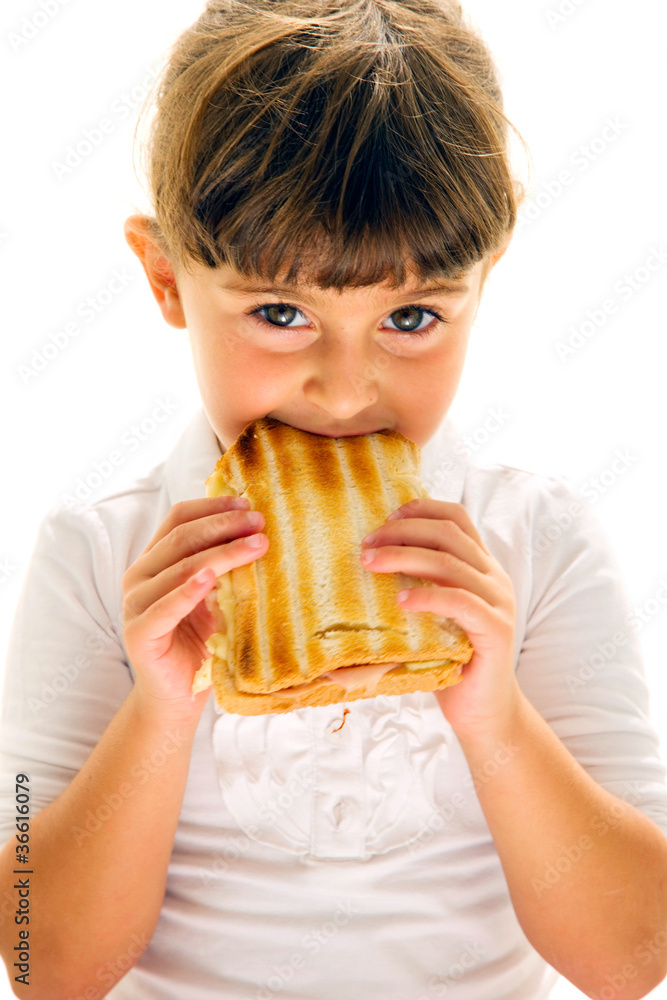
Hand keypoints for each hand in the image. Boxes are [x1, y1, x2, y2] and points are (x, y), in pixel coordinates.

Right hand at [122, 496, 267, 726]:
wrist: (177, 696)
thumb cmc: (201, 643)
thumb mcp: (215, 597)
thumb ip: (224, 567)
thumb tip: (259, 532)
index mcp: (154, 560)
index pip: (179, 518)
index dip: (213, 507)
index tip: (249, 504)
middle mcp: (139, 576)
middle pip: (182, 537)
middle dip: (224, 525)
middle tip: (260, 522)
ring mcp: (136, 604)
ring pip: (182, 567)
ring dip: (223, 552)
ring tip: (257, 546)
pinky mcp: (140, 633)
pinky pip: (166, 607)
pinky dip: (188, 591)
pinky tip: (211, 578)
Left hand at [360, 498, 519, 741]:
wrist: (483, 711)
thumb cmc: (449, 661)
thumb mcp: (431, 615)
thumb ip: (417, 585)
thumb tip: (367, 560)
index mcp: (481, 567)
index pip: (457, 518)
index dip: (421, 510)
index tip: (385, 518)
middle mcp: (494, 578)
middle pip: (448, 534)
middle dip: (403, 532)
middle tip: (367, 544)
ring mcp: (498, 602)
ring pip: (450, 563)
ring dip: (404, 558)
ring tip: (370, 563)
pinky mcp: (495, 629)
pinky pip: (460, 602)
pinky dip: (427, 596)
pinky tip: (400, 600)